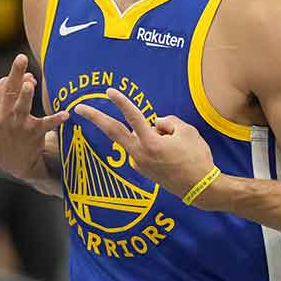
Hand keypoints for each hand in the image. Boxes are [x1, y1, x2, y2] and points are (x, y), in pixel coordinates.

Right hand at [0, 55, 68, 179]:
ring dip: (26, 96)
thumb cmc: (4, 130)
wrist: (11, 161)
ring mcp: (18, 125)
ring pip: (21, 107)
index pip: (3, 86)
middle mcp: (2, 116)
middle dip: (15, 74)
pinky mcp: (33, 133)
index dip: (15, 75)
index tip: (25, 70)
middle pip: (9, 91)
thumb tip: (27, 76)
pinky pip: (46, 124)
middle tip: (21, 58)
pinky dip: (56, 119)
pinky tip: (65, 115)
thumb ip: (7, 94)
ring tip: (30, 84)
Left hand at [74, 88, 216, 201]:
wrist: (201, 189)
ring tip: (177, 147)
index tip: (109, 91)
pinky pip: (144, 148)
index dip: (121, 102)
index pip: (133, 117)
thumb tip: (154, 123)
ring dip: (150, 134)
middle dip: (95, 118)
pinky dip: (154, 144)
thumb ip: (167, 121)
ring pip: (137, 138)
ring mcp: (139, 164)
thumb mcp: (187, 131)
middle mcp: (139, 154)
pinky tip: (172, 155)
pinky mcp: (142, 169)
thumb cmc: (197, 158)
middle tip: (79, 108)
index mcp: (151, 143)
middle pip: (113, 132)